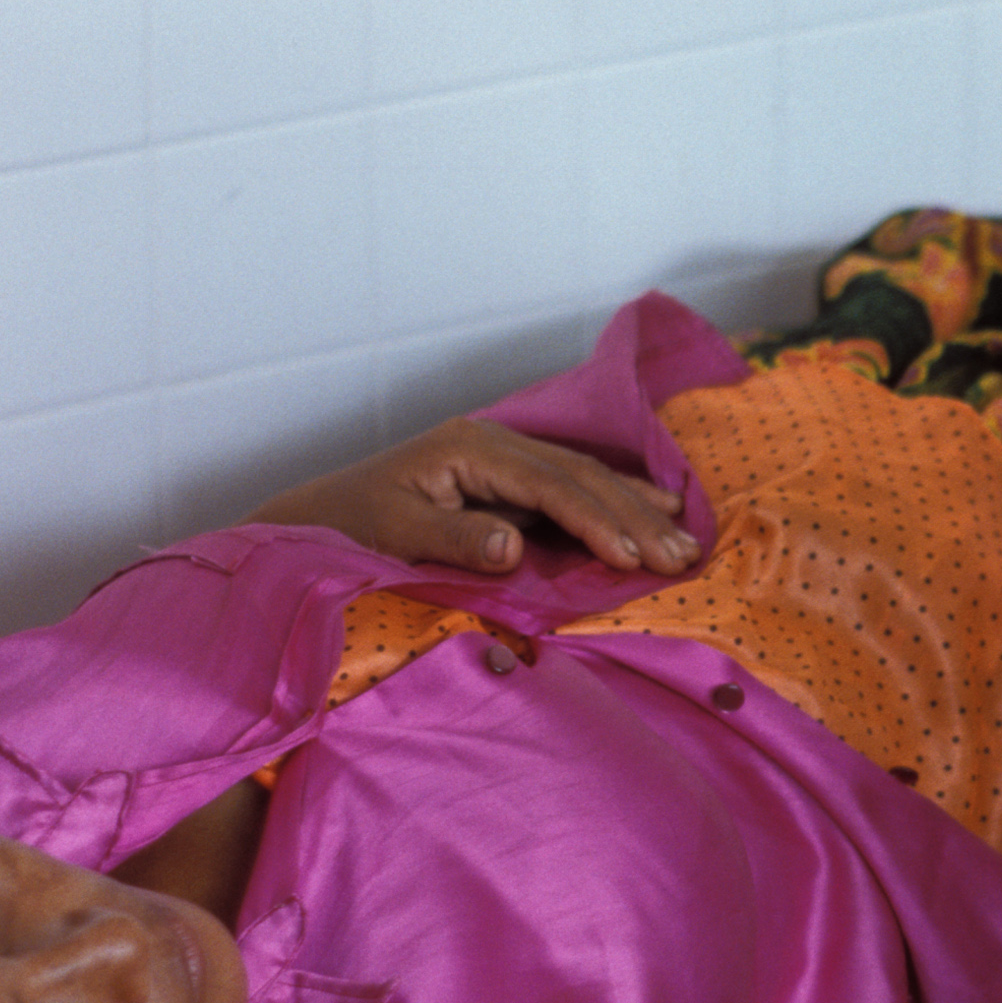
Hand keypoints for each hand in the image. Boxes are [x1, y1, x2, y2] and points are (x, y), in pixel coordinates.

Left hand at [249, 417, 697, 575]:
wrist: (317, 516)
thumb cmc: (348, 528)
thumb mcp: (393, 534)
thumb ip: (453, 538)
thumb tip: (514, 546)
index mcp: (470, 450)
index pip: (550, 485)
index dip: (596, 520)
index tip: (632, 558)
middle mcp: (495, 445)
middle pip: (579, 476)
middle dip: (634, 516)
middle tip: (681, 556)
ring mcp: (504, 459)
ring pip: (585, 478)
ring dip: (636, 509)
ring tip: (684, 540)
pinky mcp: (507, 479)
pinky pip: (574, 486)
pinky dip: (617, 500)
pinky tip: (654, 508)